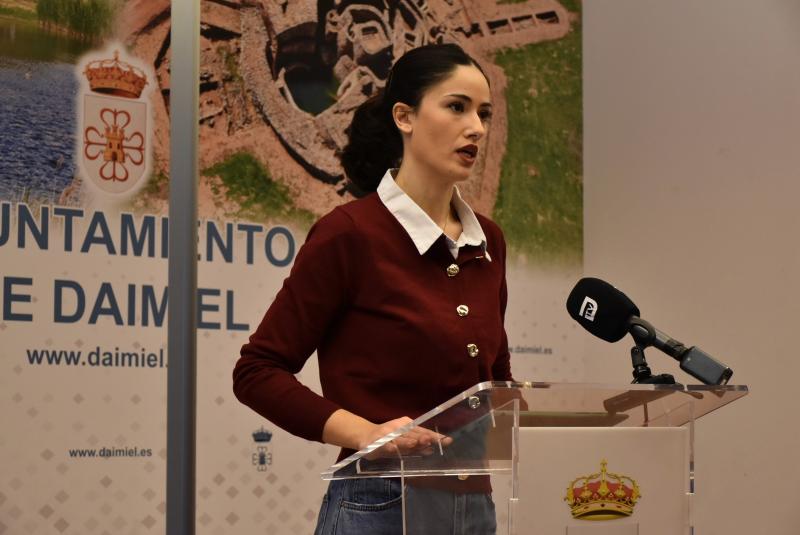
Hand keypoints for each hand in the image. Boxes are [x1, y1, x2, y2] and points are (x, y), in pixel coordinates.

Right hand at [322, 409, 451, 456]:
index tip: (448, 441)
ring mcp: (387, 433)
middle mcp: (398, 427)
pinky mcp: (377, 441)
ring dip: (407, 441)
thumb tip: (432, 449)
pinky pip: (384, 445)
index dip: (434, 436)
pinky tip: (395, 450)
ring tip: (416, 444)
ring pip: (400, 438)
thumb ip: (416, 447)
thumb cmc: (388, 440)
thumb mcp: (403, 442)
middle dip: (423, 438)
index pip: (423, 431)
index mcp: (406, 425)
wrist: (364, 436)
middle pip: (413, 433)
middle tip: (431, 441)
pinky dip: (390, 447)